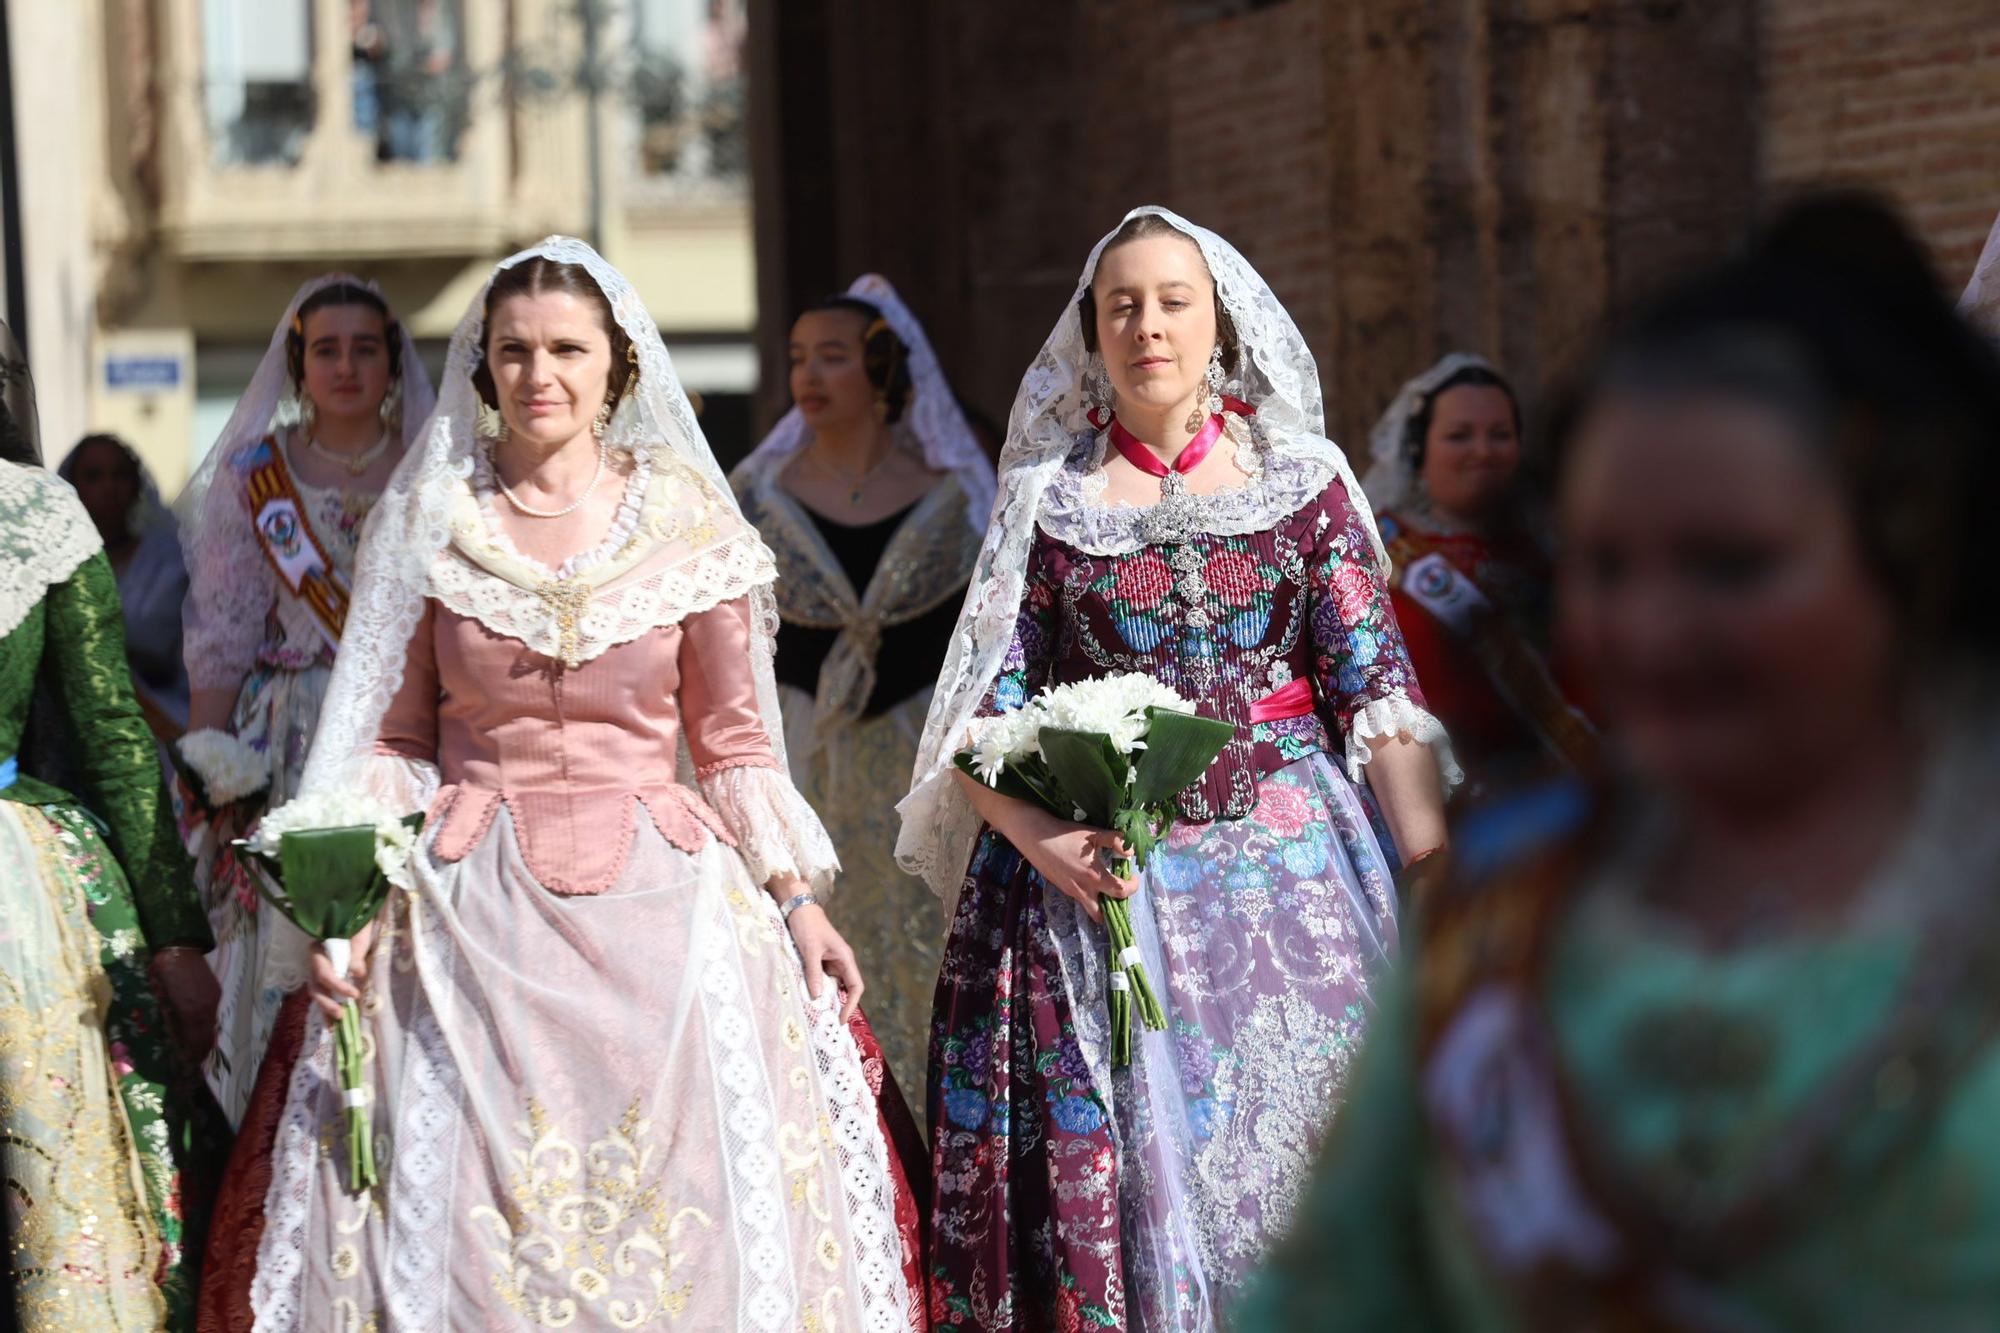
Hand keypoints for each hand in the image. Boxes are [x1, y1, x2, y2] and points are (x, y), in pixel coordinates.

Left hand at [149, 947, 220, 1062]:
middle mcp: (206, 1006)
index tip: (189, 1063)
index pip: (195, 1037)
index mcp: (190, 1009)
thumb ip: (169, 1015)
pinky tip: (202, 1028)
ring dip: (206, 1038)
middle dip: (201, 1049)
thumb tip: (175, 1033)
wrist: (179, 947)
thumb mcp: (161, 996)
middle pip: (206, 1034)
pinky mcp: (215, 991)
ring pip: (211, 1024)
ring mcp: (213, 998)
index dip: (192, 1051)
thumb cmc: (163, 972)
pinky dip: (208, 1024)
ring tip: (200, 1049)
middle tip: (196, 1061)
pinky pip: (212, 1013)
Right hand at [307, 918, 379, 1022]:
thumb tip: (357, 973)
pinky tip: (333, 1024)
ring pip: (317, 994)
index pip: (323, 973)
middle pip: (316, 987)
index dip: (337, 986)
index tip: (354, 994)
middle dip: (327, 1003)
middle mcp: (314, 963)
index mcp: (317, 951)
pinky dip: (328, 1009)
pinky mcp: (325, 979)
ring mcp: (318, 971)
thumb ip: (355, 955)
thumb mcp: (358, 938)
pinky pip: (324, 995)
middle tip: (341, 1016)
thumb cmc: (355, 927)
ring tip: (334, 1027)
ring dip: (325, 1011)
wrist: (354, 920)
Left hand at [784, 900, 863, 1022]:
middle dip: (841, 1005)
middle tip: (830, 1024)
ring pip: (833, 985)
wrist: (799, 908)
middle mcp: (841, 962)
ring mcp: (831, 962)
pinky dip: (819, 989)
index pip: (855, 986)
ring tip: (820, 1016)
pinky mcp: (821, 961)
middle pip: (846, 989)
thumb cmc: (808, 926)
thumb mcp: (810, 950)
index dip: (851, 1004)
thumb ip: (813, 973)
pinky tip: (811, 999)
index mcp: (845, 958)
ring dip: (828, 998)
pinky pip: (823, 979)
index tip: (842, 1019)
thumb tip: (816, 997)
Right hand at [1009, 805, 1135, 924]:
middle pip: (1102, 914)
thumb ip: (1116, 841)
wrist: (1037, 838)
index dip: (1132, 887)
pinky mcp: (1063, 889)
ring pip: (1089, 909)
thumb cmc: (1066, 835)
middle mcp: (1083, 890)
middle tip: (1118, 892)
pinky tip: (1088, 879)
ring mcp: (1071, 892)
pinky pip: (1080, 899)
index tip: (1133, 878)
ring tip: (1105, 890)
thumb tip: (1131, 850)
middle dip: (1114, 908)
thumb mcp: (1094, 834)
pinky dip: (1089, 895)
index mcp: (1094, 877)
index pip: (1120, 892)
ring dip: (1100, 905)